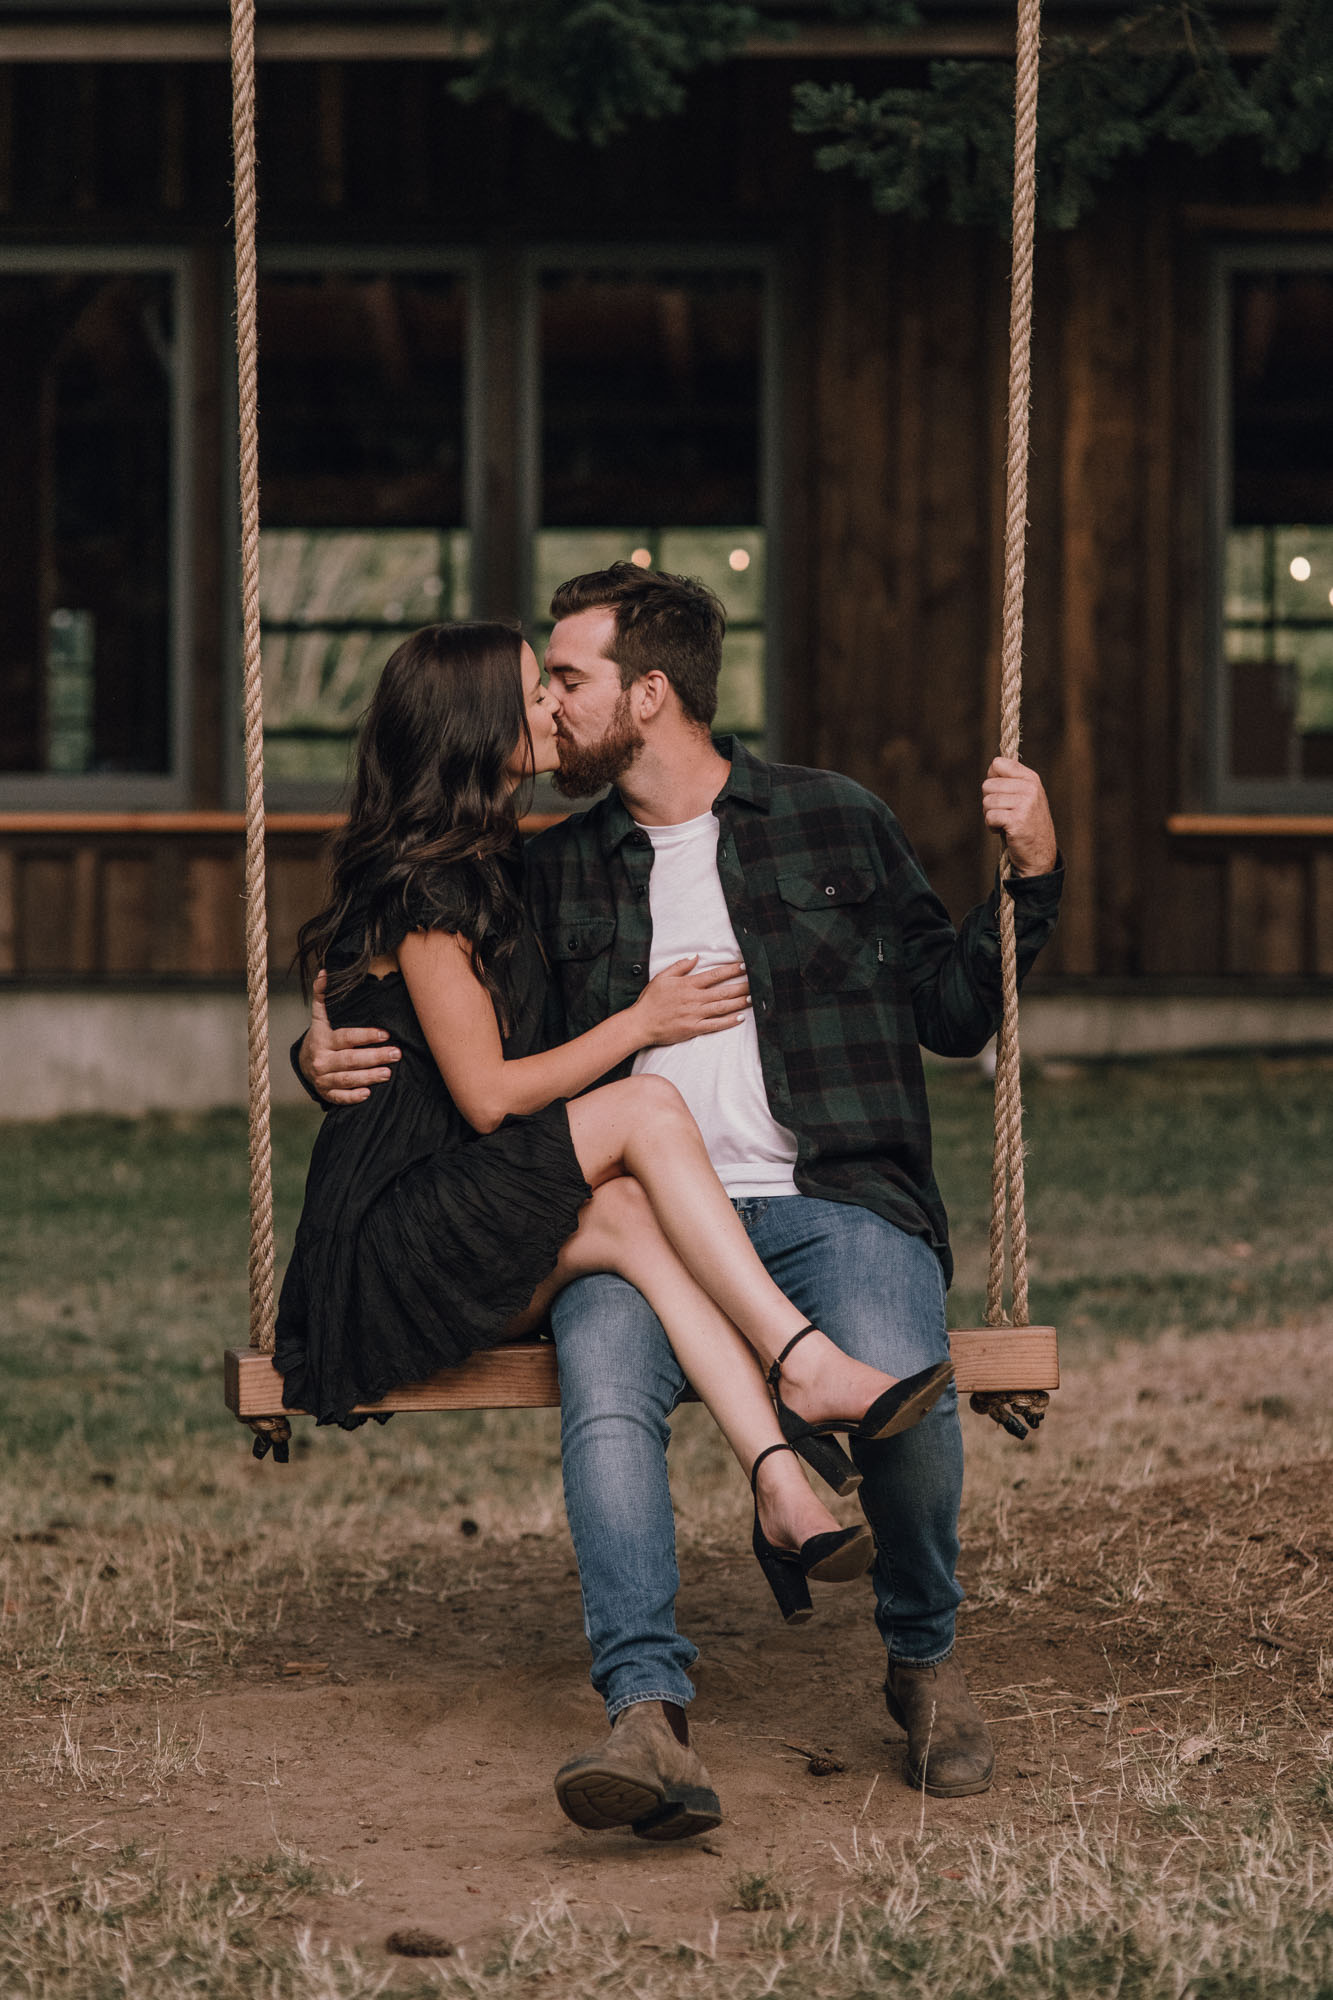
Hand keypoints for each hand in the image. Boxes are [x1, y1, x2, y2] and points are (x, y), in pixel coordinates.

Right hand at [300, 969, 400, 1104]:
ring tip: (388, 1073)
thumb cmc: (320, 1037)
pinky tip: (368, 1093)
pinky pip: (339, 1097)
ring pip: (347, 1079)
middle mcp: (321, 1060)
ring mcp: (323, 1078)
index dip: (365, 1036)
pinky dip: (353, 1096)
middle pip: (350, 1059)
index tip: (385, 1034)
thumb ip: (323, 996)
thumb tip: (325, 972)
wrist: (304, 1064)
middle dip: (374, 1057)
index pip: (346, 1037)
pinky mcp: (326, 1094)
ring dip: (368, 1076)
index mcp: (322, 1039)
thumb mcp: (320, 1017)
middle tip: (396, 1054)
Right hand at [631, 956, 751, 1046]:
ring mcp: (695, 1014)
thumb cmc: (650, 1000)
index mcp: (688, 985)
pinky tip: (740, 1018)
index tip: (744, 966)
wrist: (640, 1023)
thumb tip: (696, 957)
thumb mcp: (662, 977)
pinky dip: (728, 1021)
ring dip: (739, 1002)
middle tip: (758, 982)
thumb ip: (680, 966)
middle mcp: (694, 999)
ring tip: (753, 998)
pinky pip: (715, 1025)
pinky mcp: (693, 1028)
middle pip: (723, 991)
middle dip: (742, 986)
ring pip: (722, 1007)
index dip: (731, 970)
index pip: (714, 975)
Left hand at [982, 757, 1057, 876]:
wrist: (1039, 852)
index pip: (997, 763)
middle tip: (1003, 813)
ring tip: (1004, 822)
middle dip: (989, 802)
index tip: (1001, 793)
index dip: (992, 779)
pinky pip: (990, 816)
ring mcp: (1025, 804)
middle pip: (987, 785)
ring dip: (990, 815)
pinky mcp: (1017, 820)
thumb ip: (1010, 781)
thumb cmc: (1026, 823)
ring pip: (987, 801)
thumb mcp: (1024, 796)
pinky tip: (1003, 830)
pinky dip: (991, 826)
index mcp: (1031, 778)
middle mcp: (1030, 788)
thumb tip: (992, 765)